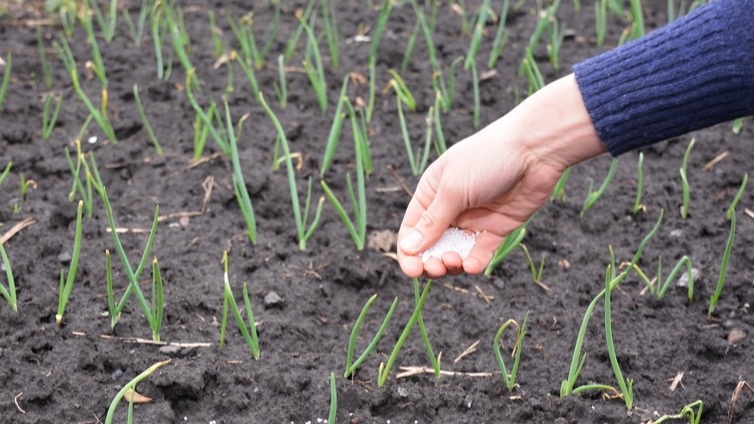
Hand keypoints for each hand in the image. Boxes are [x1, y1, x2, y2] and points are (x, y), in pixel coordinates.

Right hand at [397, 74, 606, 277]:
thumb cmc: (486, 159)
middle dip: (430, 261)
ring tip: (455, 262)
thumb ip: (432, 222)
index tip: (413, 270)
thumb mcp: (453, 189)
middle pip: (431, 245)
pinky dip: (474, 262)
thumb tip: (407, 248)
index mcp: (431, 194)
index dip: (408, 252)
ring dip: (451, 264)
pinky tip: (472, 265)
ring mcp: (473, 219)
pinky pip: (480, 252)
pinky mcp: (496, 228)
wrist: (534, 150)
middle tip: (436, 267)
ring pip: (455, 252)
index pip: (411, 229)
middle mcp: (449, 208)